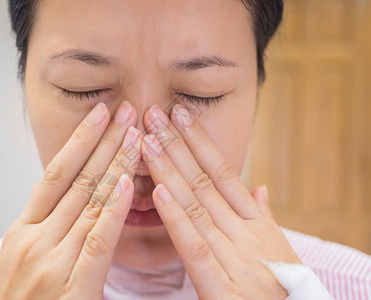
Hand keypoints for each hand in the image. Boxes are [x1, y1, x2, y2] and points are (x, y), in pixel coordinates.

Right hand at [0, 101, 141, 299]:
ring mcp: (52, 262)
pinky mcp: (73, 288)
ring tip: (136, 134)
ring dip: (116, 164)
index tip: (100, 115)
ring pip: (90, 201)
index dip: (79, 141)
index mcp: (21, 231)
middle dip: (104, 141)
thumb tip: (76, 201)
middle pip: (77, 179)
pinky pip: (99, 239)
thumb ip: (47, 229)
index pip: (55, 174)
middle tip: (126, 110)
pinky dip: (115, 208)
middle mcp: (35, 239)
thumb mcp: (23, 261)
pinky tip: (131, 183)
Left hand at [141, 104, 301, 299]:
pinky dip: (176, 218)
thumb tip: (259, 187)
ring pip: (196, 205)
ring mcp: (234, 258)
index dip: (200, 142)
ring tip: (147, 141)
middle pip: (204, 181)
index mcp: (257, 223)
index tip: (180, 114)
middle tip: (153, 113)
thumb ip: (264, 216)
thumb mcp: (278, 248)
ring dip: (169, 171)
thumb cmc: (283, 288)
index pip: (224, 173)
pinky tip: (158, 192)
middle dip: (177, 145)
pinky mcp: (220, 288)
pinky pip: (194, 247)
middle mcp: (245, 233)